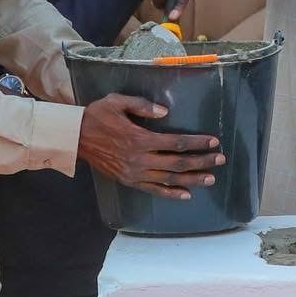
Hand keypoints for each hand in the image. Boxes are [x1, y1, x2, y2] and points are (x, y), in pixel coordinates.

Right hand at [78, 94, 225, 198]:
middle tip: (220, 160)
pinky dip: (171, 193)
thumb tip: (165, 111)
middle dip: (202, 162)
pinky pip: (154, 190)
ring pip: (170, 179)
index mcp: (140, 139)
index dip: (198, 143)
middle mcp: (140, 159)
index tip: (214, 142)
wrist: (75, 138)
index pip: (177, 143)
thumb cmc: (97, 116)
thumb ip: (142, 105)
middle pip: (178, 163)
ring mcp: (135, 173)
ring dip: (192, 179)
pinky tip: (186, 194)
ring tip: (210, 179)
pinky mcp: (129, 181)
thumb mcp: (118, 102)